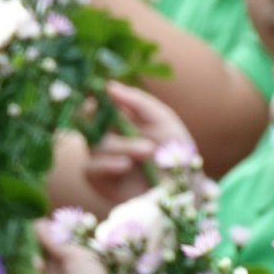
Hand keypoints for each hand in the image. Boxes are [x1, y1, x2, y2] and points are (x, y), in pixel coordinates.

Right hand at [82, 82, 198, 204]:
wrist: (186, 188)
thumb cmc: (176, 152)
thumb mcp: (164, 121)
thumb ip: (139, 102)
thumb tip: (109, 85)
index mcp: (116, 118)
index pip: (92, 102)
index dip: (92, 98)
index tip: (99, 95)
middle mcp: (104, 135)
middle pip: (87, 121)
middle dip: (108, 122)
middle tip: (131, 125)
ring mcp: (100, 157)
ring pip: (94, 144)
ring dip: (122, 146)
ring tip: (148, 150)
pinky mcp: (99, 180)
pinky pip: (91, 167)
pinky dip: (107, 164)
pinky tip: (126, 165)